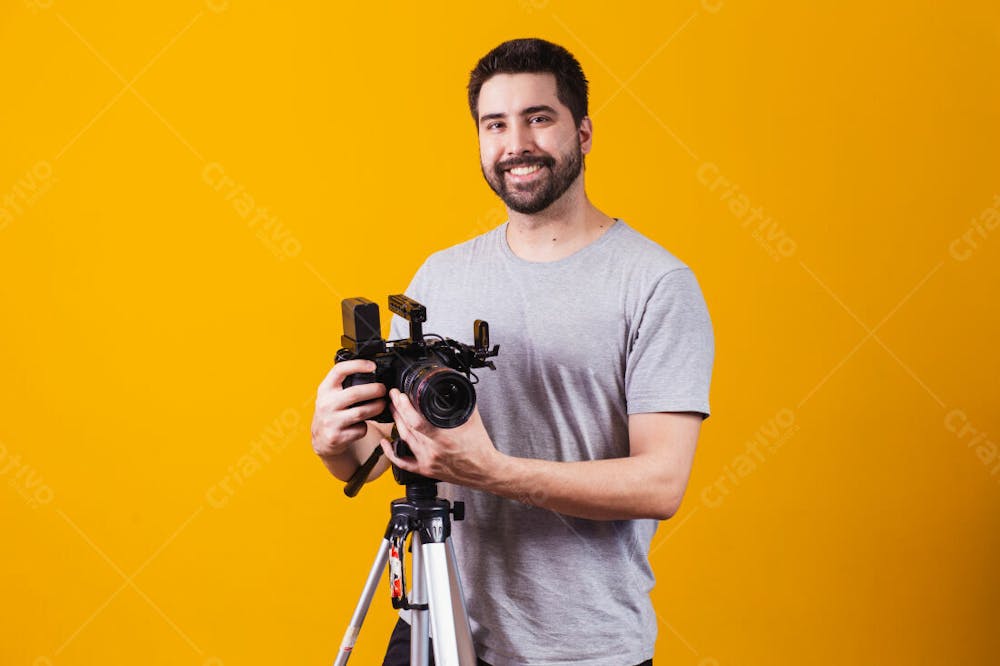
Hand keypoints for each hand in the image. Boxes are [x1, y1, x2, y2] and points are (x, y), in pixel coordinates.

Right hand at [311, 359, 386, 458]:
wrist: (321, 439)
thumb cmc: (331, 412)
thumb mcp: (331, 395)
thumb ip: (344, 384)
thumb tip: (372, 373)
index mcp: (325, 389)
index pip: (339, 371)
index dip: (357, 365)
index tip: (372, 366)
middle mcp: (326, 404)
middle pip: (355, 393)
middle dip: (374, 390)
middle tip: (383, 389)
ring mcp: (331, 421)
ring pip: (361, 412)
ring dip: (376, 407)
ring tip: (382, 404)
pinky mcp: (337, 437)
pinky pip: (360, 429)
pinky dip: (366, 426)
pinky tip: (365, 423)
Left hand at [380, 388, 500, 486]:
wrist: (484, 470)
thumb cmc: (480, 447)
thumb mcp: (471, 418)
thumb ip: (459, 403)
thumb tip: (451, 388)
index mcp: (444, 437)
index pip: (416, 421)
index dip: (405, 407)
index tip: (400, 395)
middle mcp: (432, 450)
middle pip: (406, 427)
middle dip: (397, 408)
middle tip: (393, 396)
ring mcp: (427, 461)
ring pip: (403, 439)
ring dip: (396, 422)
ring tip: (393, 409)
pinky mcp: (425, 470)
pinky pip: (402, 462)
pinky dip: (390, 452)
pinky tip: (385, 442)